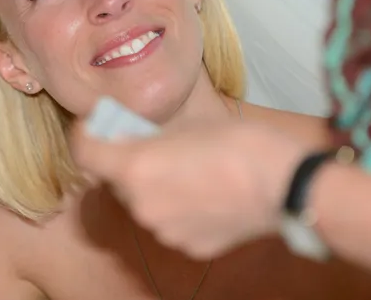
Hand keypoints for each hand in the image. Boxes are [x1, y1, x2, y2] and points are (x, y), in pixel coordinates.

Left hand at [69, 120, 308, 259]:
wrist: (286, 185)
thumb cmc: (239, 144)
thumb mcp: (187, 125)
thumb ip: (148, 136)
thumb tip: (128, 138)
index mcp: (135, 168)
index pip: (85, 154)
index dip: (84, 135)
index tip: (93, 124)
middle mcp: (141, 206)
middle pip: (116, 180)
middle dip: (125, 161)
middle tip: (149, 143)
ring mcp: (164, 232)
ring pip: (144, 203)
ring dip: (153, 186)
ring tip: (186, 168)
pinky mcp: (188, 247)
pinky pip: (170, 222)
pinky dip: (178, 207)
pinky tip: (205, 192)